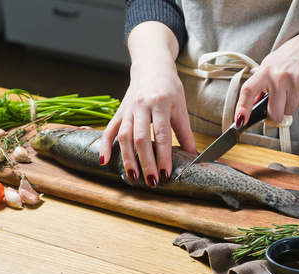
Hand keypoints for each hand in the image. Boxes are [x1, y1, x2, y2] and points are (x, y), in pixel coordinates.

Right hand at [99, 22, 195, 186]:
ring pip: (124, 136)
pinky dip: (105, 145)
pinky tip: (104, 161)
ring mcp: (128, 109)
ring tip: (132, 177)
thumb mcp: (181, 107)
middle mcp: (141, 106)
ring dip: (127, 158)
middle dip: (145, 162)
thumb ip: (185, 133)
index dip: (163, 156)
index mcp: (160, 103)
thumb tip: (194, 156)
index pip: (161, 134)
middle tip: (151, 181)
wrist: (152, 67)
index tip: (166, 173)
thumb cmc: (169, 87)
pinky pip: (110, 129)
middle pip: (140, 138)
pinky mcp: (119, 112)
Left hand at [235, 28, 298, 126]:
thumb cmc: (289, 56)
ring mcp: (295, 81)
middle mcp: (279, 77)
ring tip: (291, 90)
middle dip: (274, 116)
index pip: (248, 91)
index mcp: (264, 71)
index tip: (240, 121)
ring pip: (289, 111)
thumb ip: (260, 86)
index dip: (243, 108)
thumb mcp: (269, 66)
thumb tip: (253, 106)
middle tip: (275, 110)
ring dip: (289, 105)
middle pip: (274, 113)